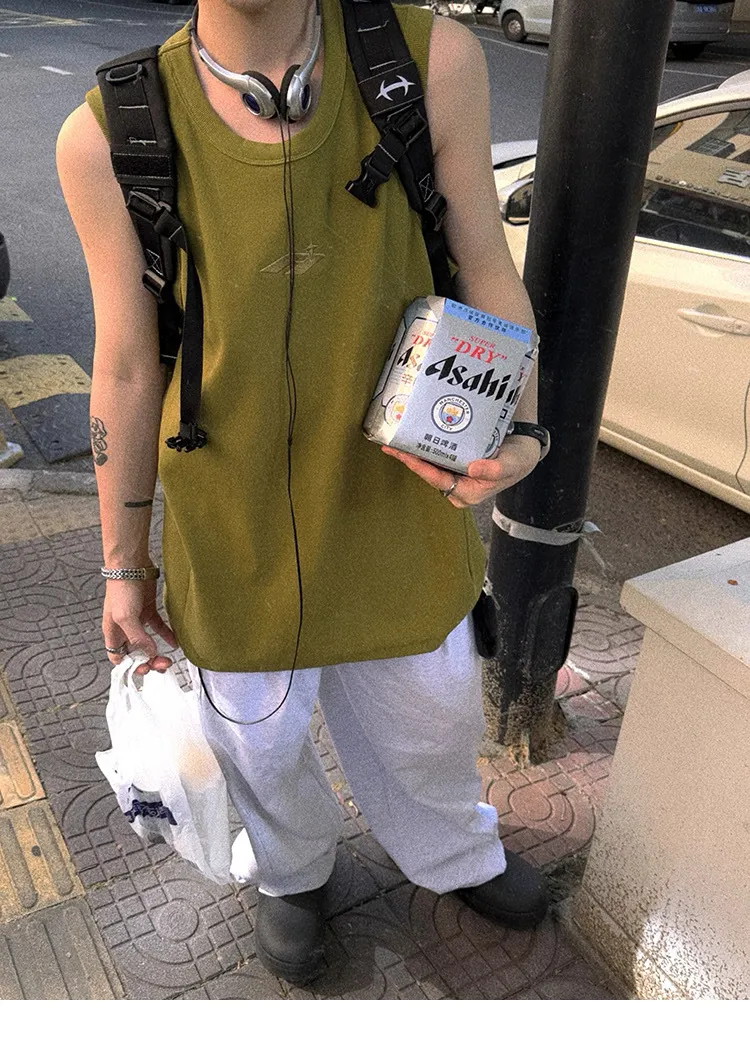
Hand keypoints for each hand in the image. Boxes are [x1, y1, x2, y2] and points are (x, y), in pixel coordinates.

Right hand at [103, 579, 178, 674]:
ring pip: (147, 642)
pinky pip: (158, 627)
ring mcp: (137, 620)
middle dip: (147, 661)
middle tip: (161, 664)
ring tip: (168, 658)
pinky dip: (166, 635)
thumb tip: (149, 652)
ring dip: (157, 652)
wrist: (131, 565)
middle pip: (135, 653)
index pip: (118, 658)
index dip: (130, 666)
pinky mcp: (148, 610)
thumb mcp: (125, 618)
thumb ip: (137, 638)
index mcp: (113, 633)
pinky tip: (175, 642)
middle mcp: (124, 629)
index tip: (145, 668)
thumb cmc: (122, 589)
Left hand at [382, 433, 540, 507]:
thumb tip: (473, 469)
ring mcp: (455, 475)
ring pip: (429, 464)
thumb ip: (495, 469)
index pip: (438, 479)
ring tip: (395, 437)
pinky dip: (424, 445)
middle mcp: (458, 487)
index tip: (404, 455)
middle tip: (390, 443)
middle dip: (409, 458)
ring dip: (413, 451)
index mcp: (468, 493)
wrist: (524, 450)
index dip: (419, 467)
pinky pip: (435, 455)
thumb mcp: (512, 464)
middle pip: (428, 472)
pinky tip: (412, 432)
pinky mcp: (455, 464)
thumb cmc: (519, 460)